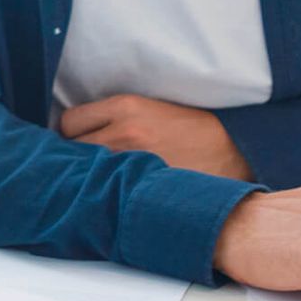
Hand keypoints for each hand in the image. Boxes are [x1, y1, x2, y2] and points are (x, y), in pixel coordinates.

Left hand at [59, 95, 253, 180]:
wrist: (232, 151)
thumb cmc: (190, 130)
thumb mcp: (151, 108)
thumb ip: (114, 116)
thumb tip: (78, 131)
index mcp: (126, 107)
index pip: (69, 121)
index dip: (72, 133)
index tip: (79, 140)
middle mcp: (123, 132)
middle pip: (70, 149)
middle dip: (75, 156)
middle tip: (87, 162)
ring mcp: (131, 162)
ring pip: (84, 173)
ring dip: (87, 176)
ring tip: (100, 179)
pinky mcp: (142, 186)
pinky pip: (105, 192)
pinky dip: (105, 193)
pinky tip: (114, 194)